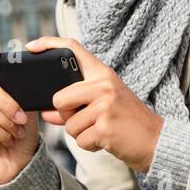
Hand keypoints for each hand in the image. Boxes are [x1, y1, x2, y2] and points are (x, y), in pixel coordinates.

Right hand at [0, 43, 41, 184]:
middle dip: (10, 104)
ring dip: (9, 123)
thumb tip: (28, 81)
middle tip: (23, 119)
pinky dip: (3, 134)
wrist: (20, 162)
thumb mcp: (28, 110)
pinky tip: (7, 140)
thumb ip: (24, 94)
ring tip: (17, 132)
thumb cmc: (22, 134)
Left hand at [26, 36, 164, 172]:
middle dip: (66, 116)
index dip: (49, 44)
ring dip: (81, 133)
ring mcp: (105, 106)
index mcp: (103, 74)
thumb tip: (46, 112)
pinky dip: (90, 145)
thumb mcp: (104, 104)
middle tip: (88, 119)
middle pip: (59, 99)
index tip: (32, 46)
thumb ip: (74, 105)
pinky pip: (80, 140)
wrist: (157, 140)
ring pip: (69, 124)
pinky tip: (106, 140)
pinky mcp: (105, 128)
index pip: (73, 48)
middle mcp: (104, 85)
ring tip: (102, 130)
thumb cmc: (128, 121)